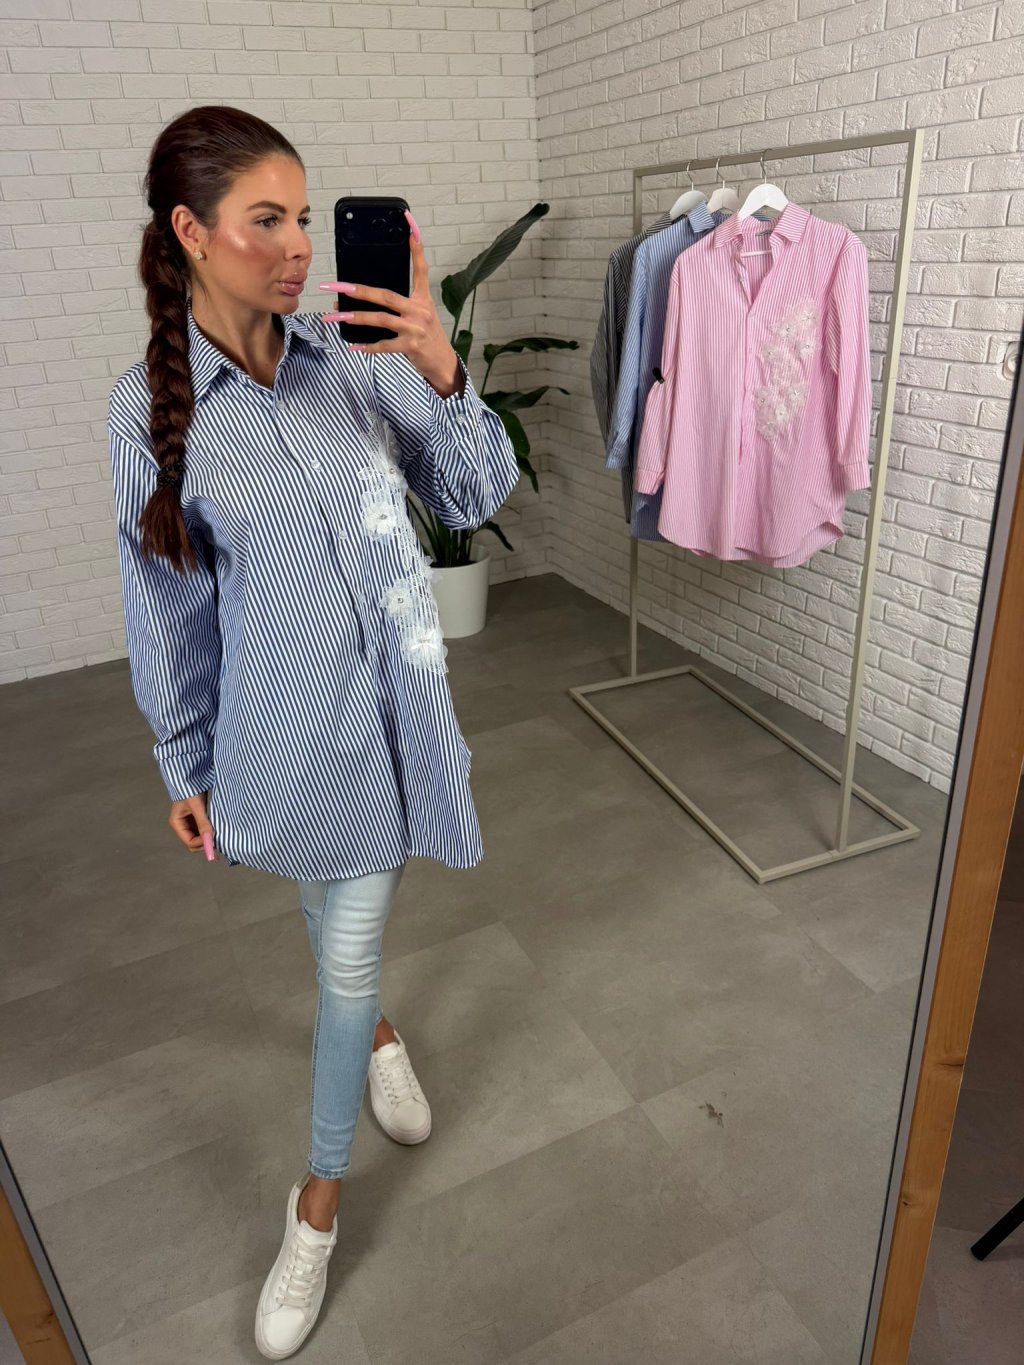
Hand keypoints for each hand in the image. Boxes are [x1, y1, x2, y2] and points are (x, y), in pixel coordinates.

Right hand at [169, 791, 217, 857]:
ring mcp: (189, 823)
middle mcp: (182, 826)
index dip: (202, 843)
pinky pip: (203, 831)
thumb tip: (210, 838)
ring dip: (208, 838)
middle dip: (205, 843)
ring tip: (220, 836)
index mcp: (177, 824)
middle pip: (194, 843)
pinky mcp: (196, 819)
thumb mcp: (196, 806)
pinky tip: (218, 831)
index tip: (214, 840)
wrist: (192, 777)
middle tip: (219, 841)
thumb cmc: (190, 789)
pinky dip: (209, 832)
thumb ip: (202, 822)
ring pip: (199, 838)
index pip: (189, 842)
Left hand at [318, 209, 463, 396]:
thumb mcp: (420, 314)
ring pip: (381, 319)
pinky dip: (367, 346)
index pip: (420, 268)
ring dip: (355, 317)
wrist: (443, 363)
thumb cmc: (427, 337)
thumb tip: (361, 299)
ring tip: (335, 316)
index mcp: (423, 298)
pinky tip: (352, 346)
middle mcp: (420, 310)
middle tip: (336, 285)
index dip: (416, 246)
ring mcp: (415, 328)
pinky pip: (384, 345)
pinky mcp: (411, 347)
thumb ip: (398, 305)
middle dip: (358, 290)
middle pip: (386, 295)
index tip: (409, 223)